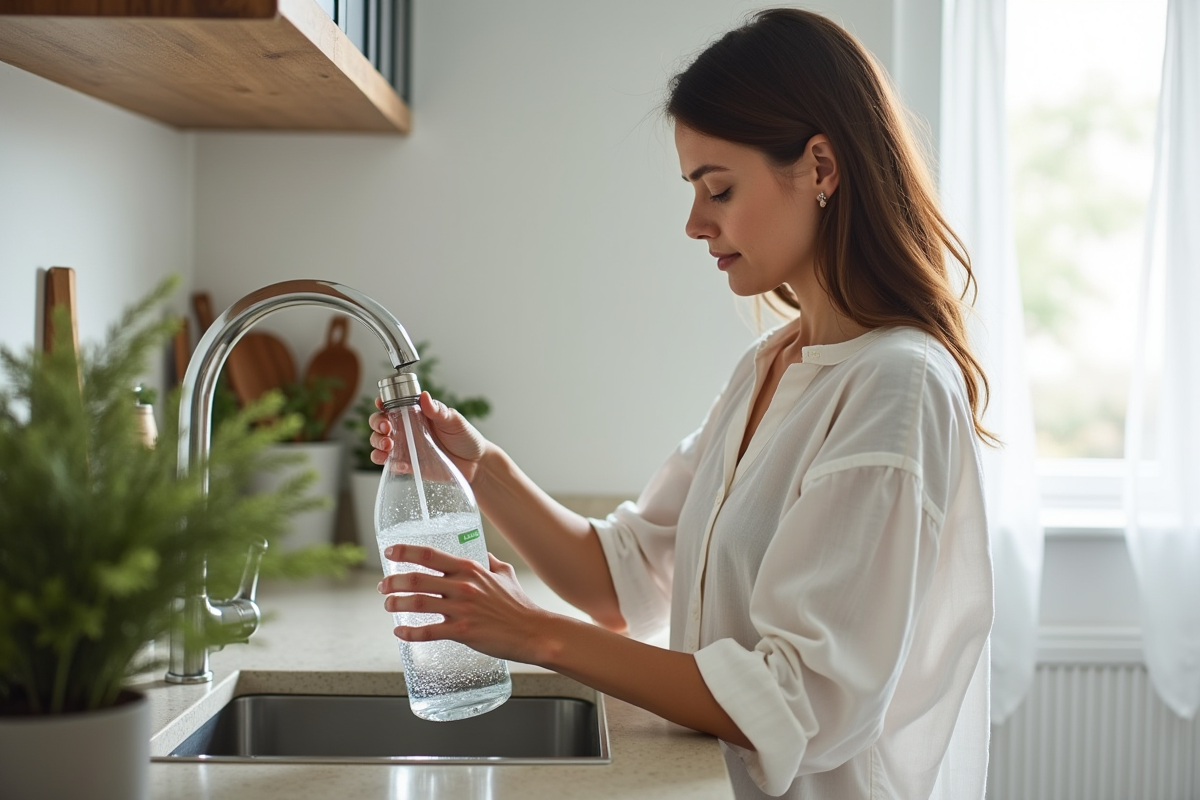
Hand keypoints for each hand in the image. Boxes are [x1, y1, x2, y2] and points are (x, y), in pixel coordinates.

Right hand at [370, 392, 488, 480]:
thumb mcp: (455, 421)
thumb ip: (439, 410)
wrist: (476, 464)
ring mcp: (405, 446)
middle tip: (387, 428)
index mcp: (416, 414)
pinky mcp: (408, 464)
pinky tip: (393, 461)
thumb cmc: (466, 438)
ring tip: (388, 445)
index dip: (382, 402)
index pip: (393, 404)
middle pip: (380, 422)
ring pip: (379, 442)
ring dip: (377, 442)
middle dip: (377, 423)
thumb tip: (424, 396)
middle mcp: (407, 429)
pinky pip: (389, 462)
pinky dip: (384, 461)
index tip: (381, 403)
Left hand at [378, 545, 553, 663]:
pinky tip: (400, 632)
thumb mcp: (506, 574)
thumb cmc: (519, 604)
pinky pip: (428, 632)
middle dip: (393, 581)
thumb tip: (483, 554)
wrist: (534, 631)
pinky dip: (410, 632)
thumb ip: (490, 563)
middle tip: (383, 586)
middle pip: (417, 579)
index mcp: (470, 569)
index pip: (429, 555)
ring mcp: (462, 610)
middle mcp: (463, 586)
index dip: (405, 552)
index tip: (389, 552)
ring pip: (418, 603)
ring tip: (388, 605)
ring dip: (397, 604)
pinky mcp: (463, 632)